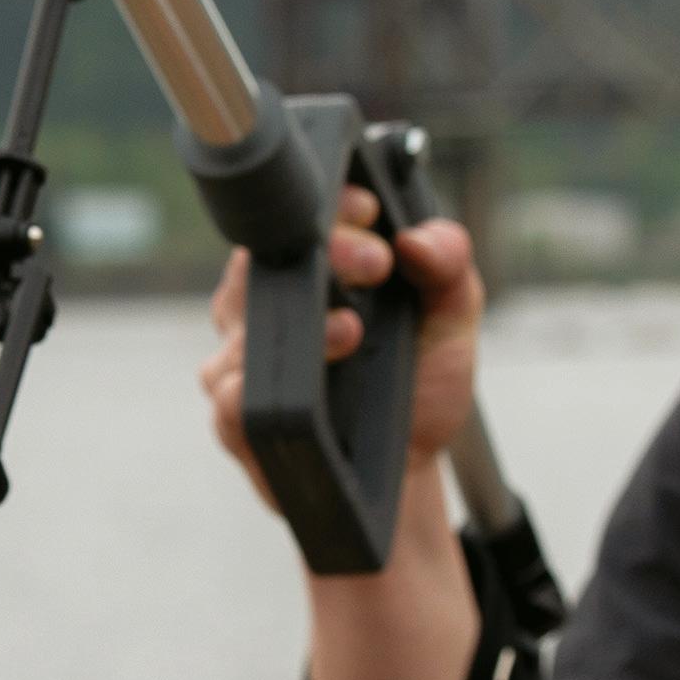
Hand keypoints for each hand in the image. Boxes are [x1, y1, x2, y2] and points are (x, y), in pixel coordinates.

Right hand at [197, 185, 485, 510]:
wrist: (406, 474)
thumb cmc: (415, 389)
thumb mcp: (450, 321)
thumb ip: (450, 267)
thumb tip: (419, 238)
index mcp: (309, 270)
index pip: (298, 216)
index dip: (331, 205)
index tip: (370, 210)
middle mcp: (267, 307)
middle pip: (262, 259)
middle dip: (320, 252)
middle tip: (375, 263)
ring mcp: (243, 361)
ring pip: (241, 324)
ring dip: (299, 323)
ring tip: (349, 328)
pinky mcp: (236, 419)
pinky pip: (229, 394)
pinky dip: (259, 386)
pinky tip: (305, 386)